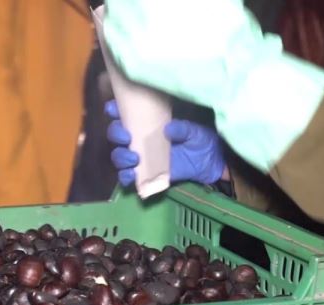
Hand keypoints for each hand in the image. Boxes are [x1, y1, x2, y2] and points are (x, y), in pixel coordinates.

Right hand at [105, 100, 226, 185]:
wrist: (210, 163)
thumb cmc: (200, 140)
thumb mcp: (195, 131)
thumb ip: (183, 128)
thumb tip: (168, 129)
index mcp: (147, 121)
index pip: (124, 113)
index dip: (114, 110)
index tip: (113, 109)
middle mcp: (139, 138)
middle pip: (116, 134)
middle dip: (116, 134)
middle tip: (127, 137)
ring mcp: (140, 156)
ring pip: (118, 155)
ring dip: (120, 156)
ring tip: (134, 158)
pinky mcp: (144, 174)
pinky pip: (126, 176)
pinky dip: (125, 176)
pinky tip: (132, 174)